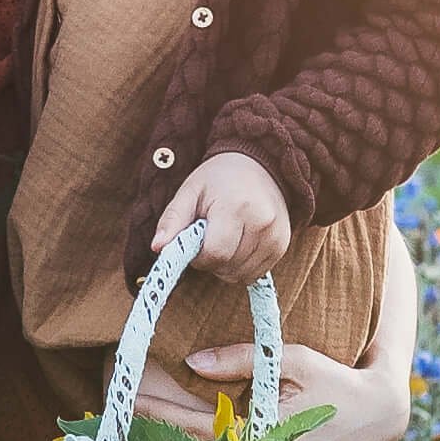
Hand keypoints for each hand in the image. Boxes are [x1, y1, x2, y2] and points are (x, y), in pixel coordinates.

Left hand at [140, 339, 409, 440]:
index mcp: (265, 434)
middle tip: (117, 419)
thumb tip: (192, 362)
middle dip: (156, 435)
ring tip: (134, 434)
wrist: (378, 418)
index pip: (198, 426)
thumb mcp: (292, 359)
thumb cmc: (335, 381)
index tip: (128, 397)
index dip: (160, 412)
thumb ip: (243, 360)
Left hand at [152, 150, 291, 282]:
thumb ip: (172, 220)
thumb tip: (157, 248)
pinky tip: (239, 243)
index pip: (215, 254)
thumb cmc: (217, 180)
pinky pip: (255, 273)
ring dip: (226, 265)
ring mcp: (276, 236)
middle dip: (211, 260)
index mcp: (236, 207)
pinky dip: (241, 266)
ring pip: (241, 275)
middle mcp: (262, 223)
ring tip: (225, 237)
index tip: (196, 239)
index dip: (199, 254)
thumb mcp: (189, 192)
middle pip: (228, 268)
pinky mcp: (282, 245)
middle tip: (209, 235)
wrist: (258, 165)